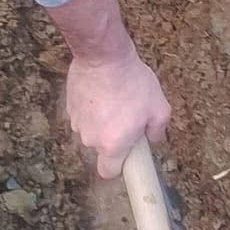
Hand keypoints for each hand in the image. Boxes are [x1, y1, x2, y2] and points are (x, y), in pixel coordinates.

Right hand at [65, 46, 170, 177]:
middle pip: (101, 148)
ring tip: (115, 100)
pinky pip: (83, 114)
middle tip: (128, 118)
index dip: (118, 167)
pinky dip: (92, 108)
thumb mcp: (159, 108)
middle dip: (113, 137)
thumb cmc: (132, 83)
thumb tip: (153, 138)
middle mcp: (90, 138)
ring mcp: (77, 122)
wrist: (104, 57)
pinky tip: (103, 92)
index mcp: (112, 145)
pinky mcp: (70, 106)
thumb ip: (157, 130)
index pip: (108, 172)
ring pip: (91, 130)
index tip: (127, 156)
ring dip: (101, 121)